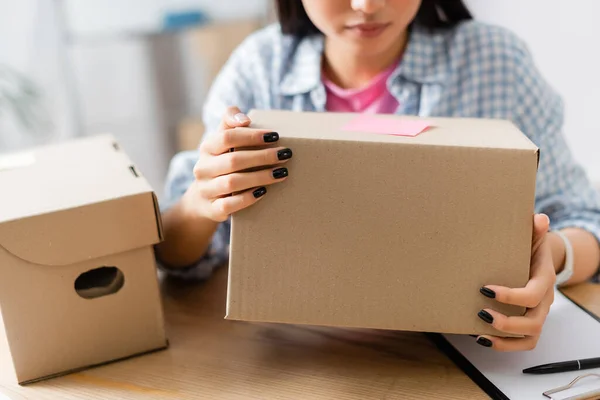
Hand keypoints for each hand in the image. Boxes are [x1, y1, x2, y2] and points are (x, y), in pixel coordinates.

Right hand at [183, 106, 291, 221]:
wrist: (203, 200)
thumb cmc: (221, 163)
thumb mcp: (221, 141)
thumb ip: (230, 122)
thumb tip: (244, 119)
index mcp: (207, 148)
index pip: (227, 137)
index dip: (251, 136)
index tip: (275, 136)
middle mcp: (203, 168)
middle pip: (233, 160)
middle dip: (262, 157)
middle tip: (285, 154)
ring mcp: (206, 190)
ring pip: (233, 182)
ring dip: (260, 177)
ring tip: (281, 173)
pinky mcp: (212, 209)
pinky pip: (229, 205)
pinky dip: (247, 198)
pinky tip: (264, 192)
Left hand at [475, 213, 555, 350]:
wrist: (538, 260)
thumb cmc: (530, 248)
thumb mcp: (532, 237)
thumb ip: (534, 230)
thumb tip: (539, 219)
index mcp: (544, 280)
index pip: (532, 294)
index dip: (510, 295)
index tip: (485, 289)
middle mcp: (544, 302)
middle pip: (533, 322)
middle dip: (507, 322)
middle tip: (482, 313)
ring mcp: (538, 315)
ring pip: (530, 337)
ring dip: (505, 339)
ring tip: (480, 332)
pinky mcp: (529, 325)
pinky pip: (524, 343)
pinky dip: (504, 345)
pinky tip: (482, 338)